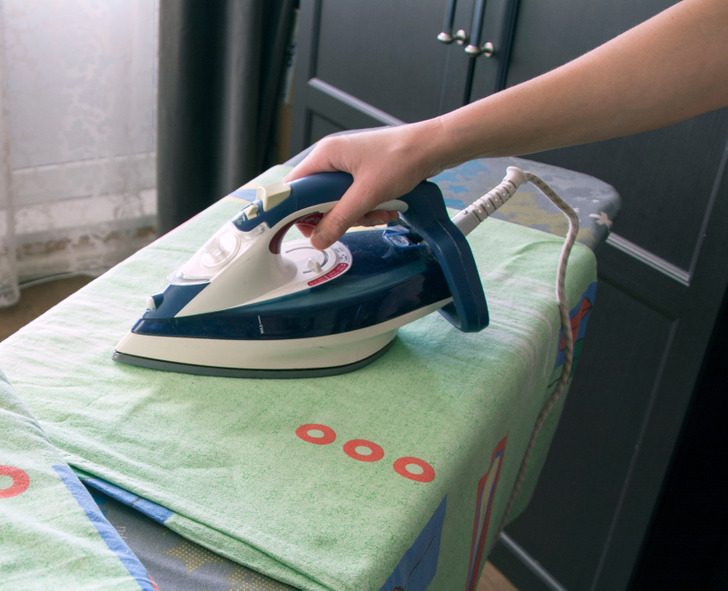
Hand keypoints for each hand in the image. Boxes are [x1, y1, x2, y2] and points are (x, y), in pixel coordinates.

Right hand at [284, 122, 443, 248]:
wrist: (433, 148)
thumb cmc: (402, 157)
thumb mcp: (367, 194)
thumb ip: (340, 219)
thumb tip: (319, 239)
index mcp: (326, 155)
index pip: (295, 187)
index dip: (299, 211)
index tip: (311, 229)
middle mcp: (334, 158)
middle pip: (318, 199)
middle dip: (339, 216)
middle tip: (356, 219)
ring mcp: (349, 166)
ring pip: (339, 203)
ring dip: (359, 215)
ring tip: (379, 212)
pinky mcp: (363, 174)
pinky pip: (356, 200)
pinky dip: (369, 209)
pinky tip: (386, 208)